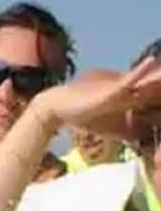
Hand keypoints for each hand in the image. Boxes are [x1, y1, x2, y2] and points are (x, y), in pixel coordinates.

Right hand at [33, 55, 160, 139]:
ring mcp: (123, 87)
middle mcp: (133, 88)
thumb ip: (136, 133)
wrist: (59, 108)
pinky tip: (151, 63)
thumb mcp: (118, 130)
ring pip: (151, 79)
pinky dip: (141, 72)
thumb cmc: (87, 117)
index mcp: (137, 97)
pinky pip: (129, 80)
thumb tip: (152, 147)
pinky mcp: (110, 90)